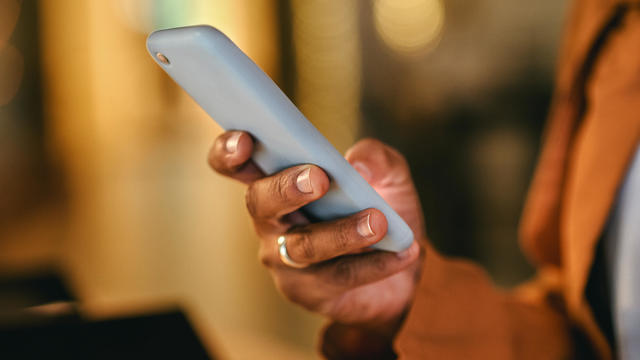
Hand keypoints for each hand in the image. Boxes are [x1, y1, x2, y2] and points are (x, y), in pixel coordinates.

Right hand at [208, 131, 425, 334]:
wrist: (403, 264)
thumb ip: (376, 157)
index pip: (238, 165)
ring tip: (378, 221)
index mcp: (279, 181)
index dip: (230, 151)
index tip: (246, 139)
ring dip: (341, 232)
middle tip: (320, 178)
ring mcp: (285, 259)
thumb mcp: (389, 176)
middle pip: (259, 202)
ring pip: (302, 246)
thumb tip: (357, 164)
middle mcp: (272, 221)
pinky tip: (401, 252)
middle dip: (285, 188)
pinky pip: (337, 277)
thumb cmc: (381, 209)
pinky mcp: (308, 292)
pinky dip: (372, 263)